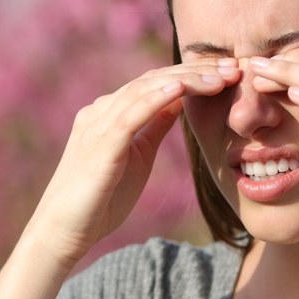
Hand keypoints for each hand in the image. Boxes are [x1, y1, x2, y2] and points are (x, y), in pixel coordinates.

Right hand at [28, 59, 241, 266]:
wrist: (63, 231)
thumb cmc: (100, 200)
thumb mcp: (137, 156)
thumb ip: (153, 127)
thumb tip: (179, 101)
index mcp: (110, 114)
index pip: (155, 84)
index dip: (192, 76)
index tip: (228, 74)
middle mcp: (101, 112)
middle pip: (153, 80)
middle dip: (195, 72)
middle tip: (234, 67)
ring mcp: (97, 126)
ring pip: (144, 91)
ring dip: (185, 81)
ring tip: (218, 77)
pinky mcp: (99, 146)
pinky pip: (129, 115)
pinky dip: (155, 99)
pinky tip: (180, 90)